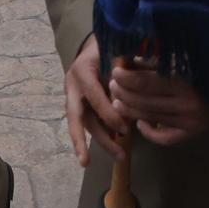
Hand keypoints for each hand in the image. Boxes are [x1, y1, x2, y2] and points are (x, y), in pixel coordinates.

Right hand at [64, 37, 126, 165]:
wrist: (96, 45)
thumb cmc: (109, 47)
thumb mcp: (117, 52)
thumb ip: (123, 68)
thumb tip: (135, 86)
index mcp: (82, 71)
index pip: (93, 97)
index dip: (108, 114)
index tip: (126, 130)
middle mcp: (73, 86)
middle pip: (76, 118)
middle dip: (81, 141)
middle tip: (87, 162)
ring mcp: (74, 97)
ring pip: (85, 124)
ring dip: (101, 141)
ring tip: (120, 157)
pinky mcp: (81, 105)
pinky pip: (91, 123)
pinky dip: (103, 135)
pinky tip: (117, 148)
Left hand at [109, 57, 208, 146]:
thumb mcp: (186, 60)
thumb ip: (160, 61)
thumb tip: (133, 58)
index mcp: (185, 82)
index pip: (146, 82)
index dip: (127, 77)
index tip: (115, 70)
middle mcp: (187, 105)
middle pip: (145, 101)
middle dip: (124, 92)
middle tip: (112, 84)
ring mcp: (189, 122)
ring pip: (151, 118)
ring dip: (130, 110)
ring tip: (117, 102)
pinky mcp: (192, 133)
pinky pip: (166, 138)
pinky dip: (150, 133)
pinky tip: (140, 124)